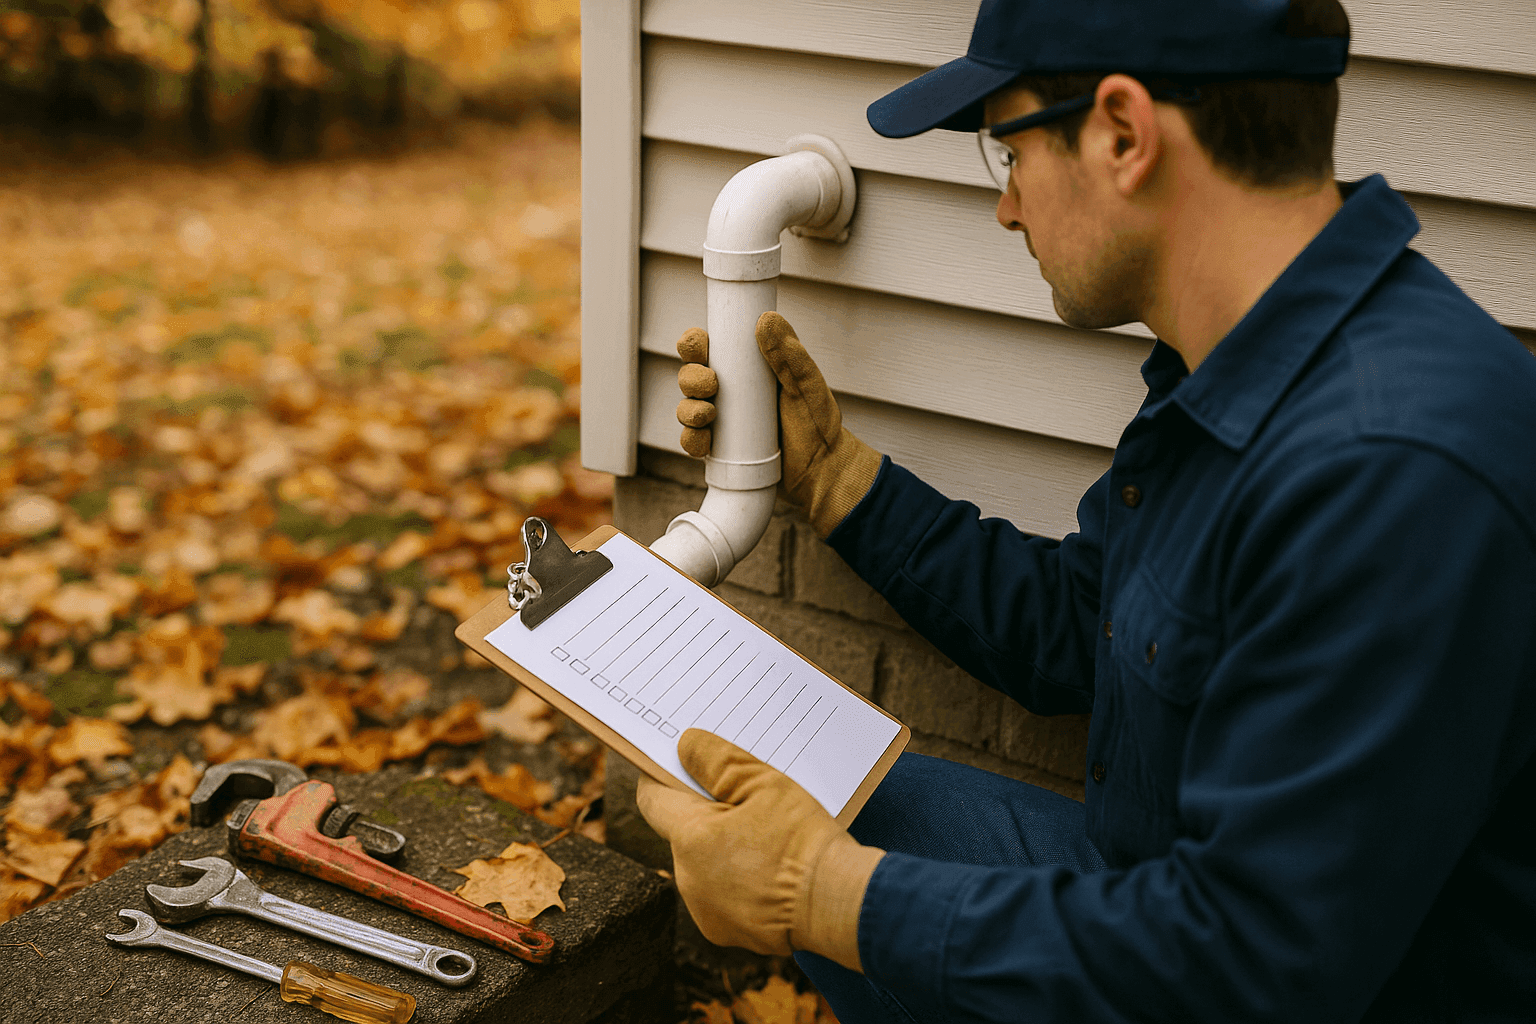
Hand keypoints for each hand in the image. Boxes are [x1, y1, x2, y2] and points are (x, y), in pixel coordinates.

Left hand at [636, 728, 883, 969]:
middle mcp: (687, 879)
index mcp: (689, 839)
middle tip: (745, 797)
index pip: (654, 799)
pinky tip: (771, 868)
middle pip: (684, 833)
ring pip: (704, 864)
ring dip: (725, 848)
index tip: (681, 762)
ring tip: (767, 835)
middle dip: (709, 814)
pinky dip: (739, 880)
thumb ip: (718, 761)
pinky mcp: (728, 932)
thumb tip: (686, 746)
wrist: (839, 904)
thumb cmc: (804, 841)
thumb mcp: (765, 785)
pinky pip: (722, 895)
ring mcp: (706, 911)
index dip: (662, 776)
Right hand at [673, 312, 881, 536]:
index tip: (700, 346)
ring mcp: (720, 423)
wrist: (822, 470)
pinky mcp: (718, 452)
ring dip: (687, 410)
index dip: (694, 344)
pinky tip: (704, 442)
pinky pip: (692, 444)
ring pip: (686, 409)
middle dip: (690, 377)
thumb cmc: (817, 422)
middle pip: (689, 377)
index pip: (708, 348)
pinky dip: (691, 442)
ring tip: (708, 414)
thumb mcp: (806, 385)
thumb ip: (790, 354)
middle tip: (711, 384)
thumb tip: (766, 319)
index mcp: (744, 369)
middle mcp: (727, 393)